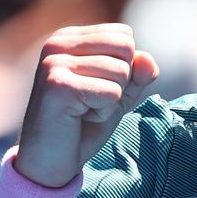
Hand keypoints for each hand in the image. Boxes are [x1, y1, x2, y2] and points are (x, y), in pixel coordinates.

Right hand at [15, 24, 158, 186]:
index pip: (124, 35)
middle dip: (120, 83)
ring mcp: (55, 62)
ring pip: (122, 72)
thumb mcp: (119, 93)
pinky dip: (103, 113)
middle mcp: (57, 44)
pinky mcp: (59, 85)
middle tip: (90, 102)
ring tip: (82, 111)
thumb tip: (147, 60)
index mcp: (68, 38)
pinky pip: (112, 93)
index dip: (123, 68)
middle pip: (126, 49)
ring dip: (110, 102)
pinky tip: (78, 118)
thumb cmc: (83, 124)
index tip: (94, 88)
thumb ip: (138, 73)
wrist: (49, 161)